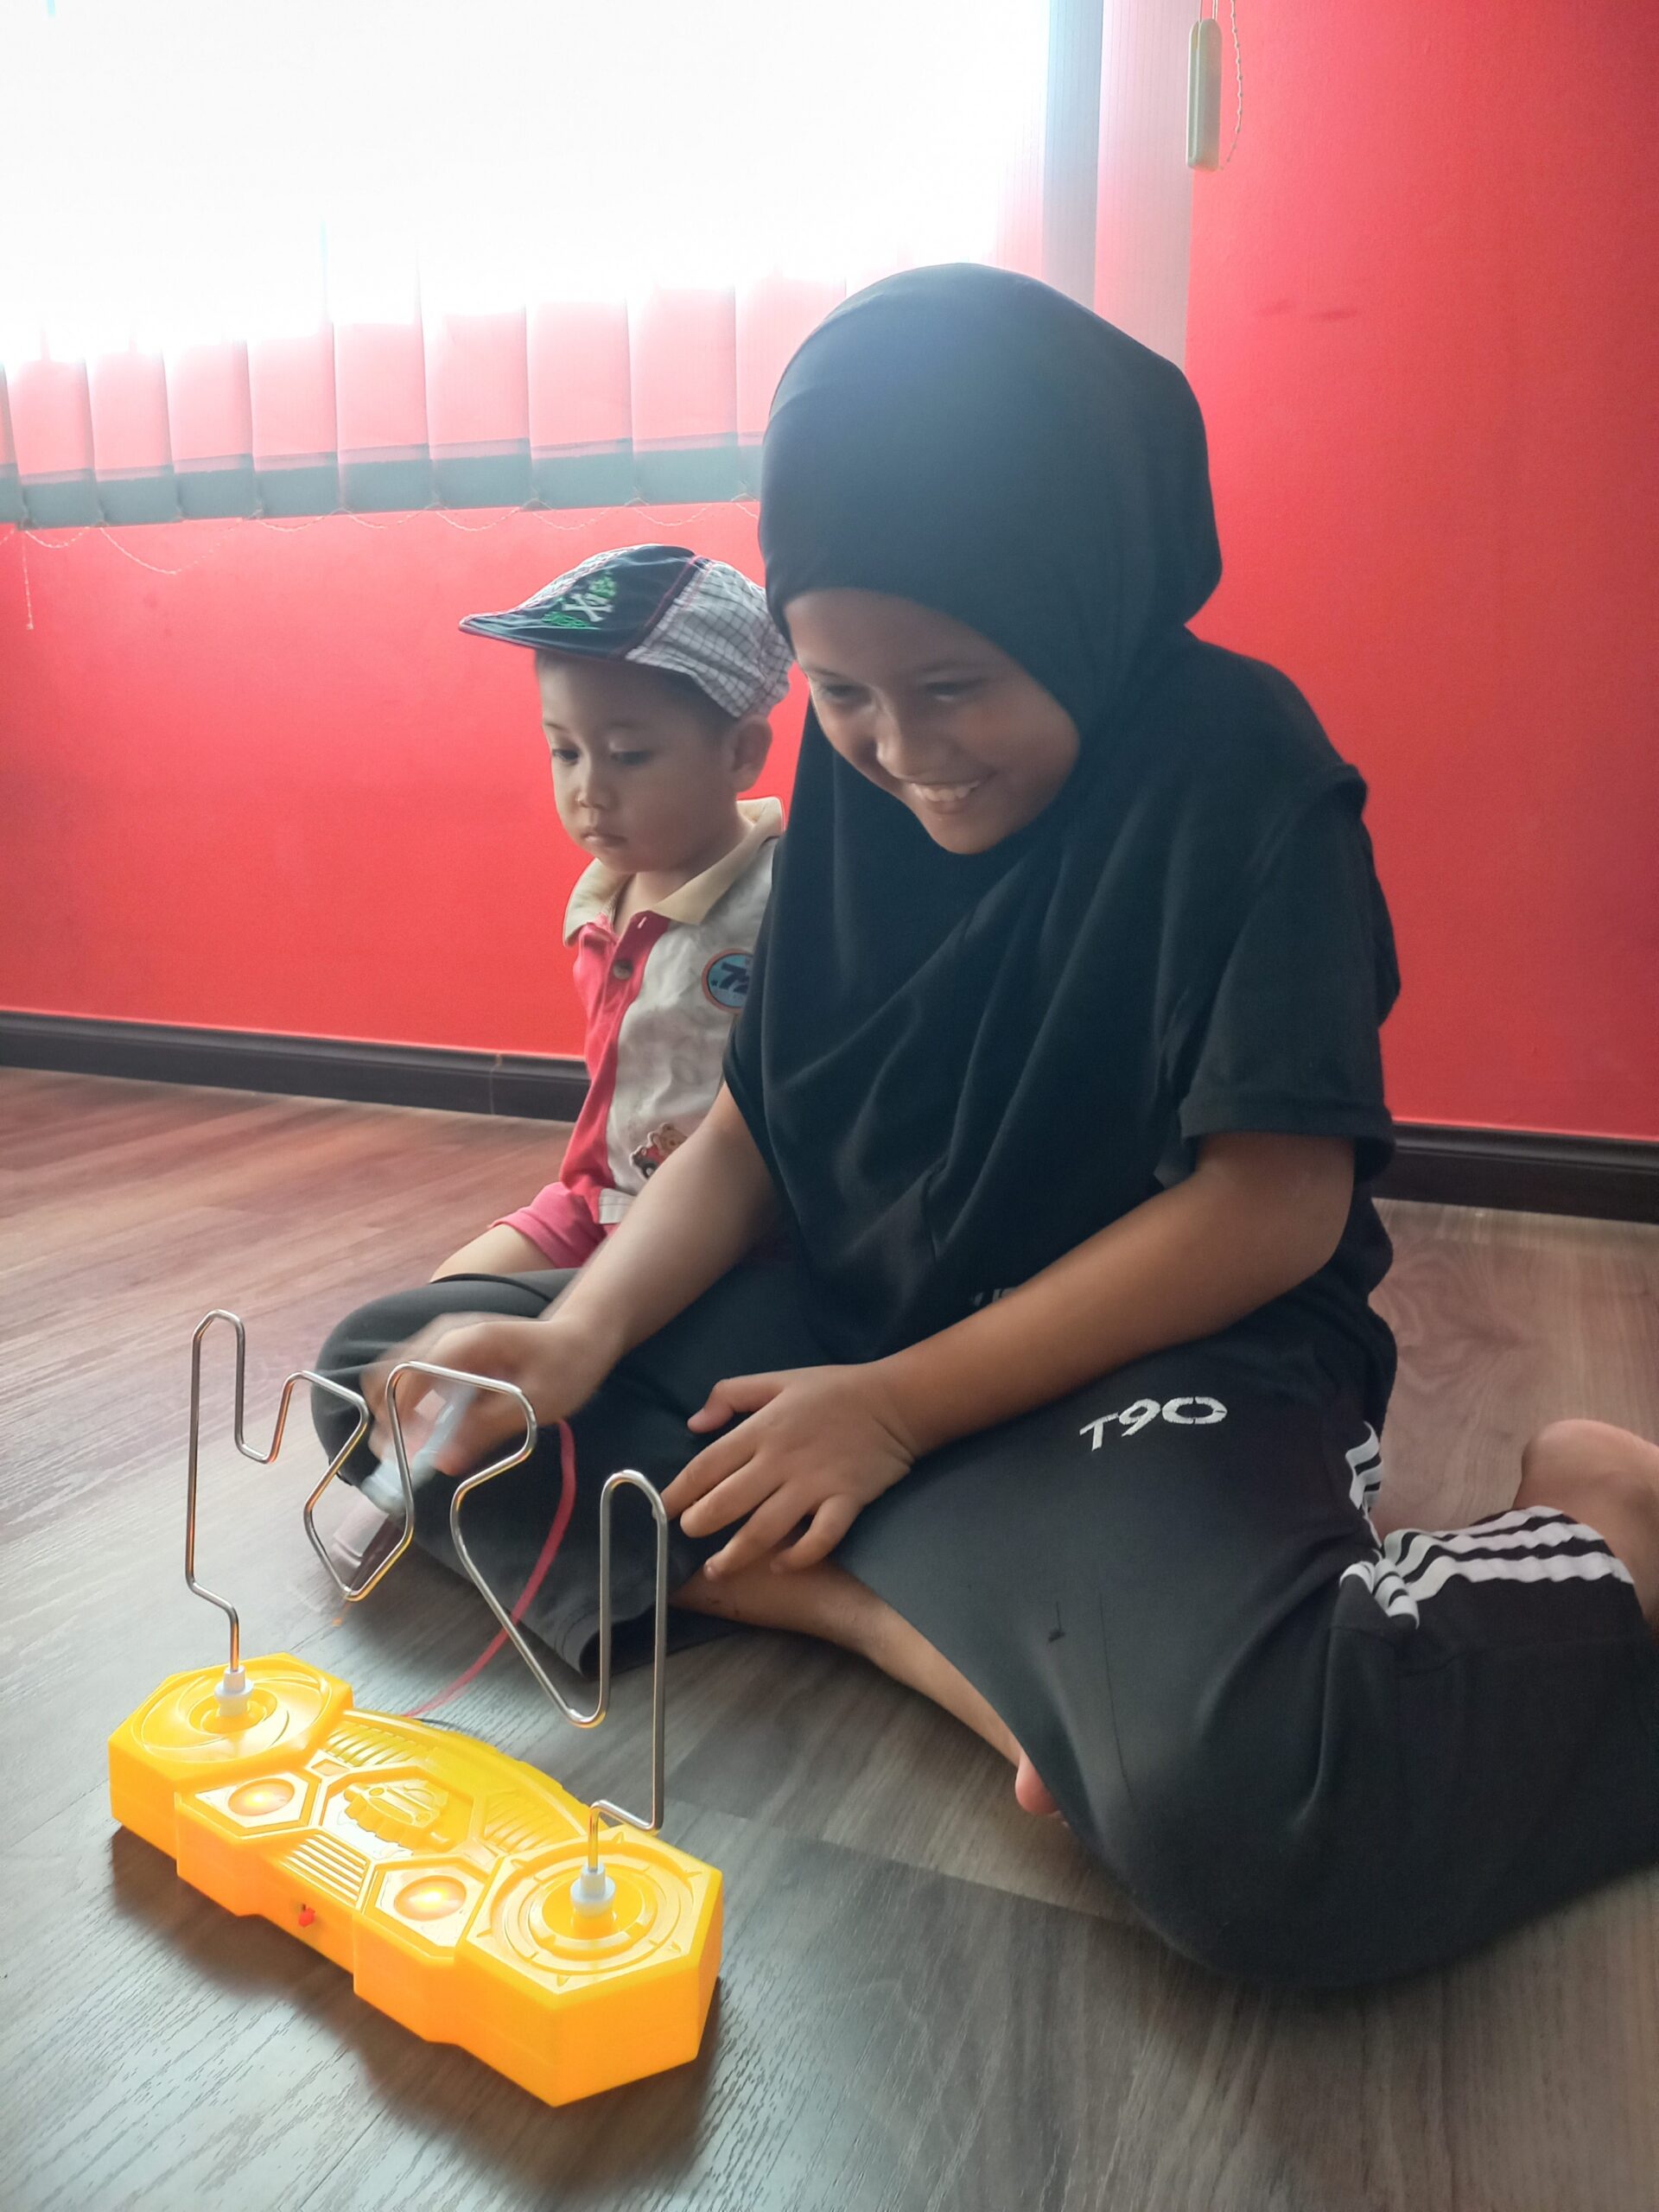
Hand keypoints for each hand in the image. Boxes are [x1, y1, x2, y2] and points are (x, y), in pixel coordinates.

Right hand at [362, 1312, 613, 1472]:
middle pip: (389, 1374)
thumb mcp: (533, 1403)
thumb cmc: (564, 1365)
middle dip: (388, 1419)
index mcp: (463, 1341)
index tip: (405, 1459)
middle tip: (404, 1459)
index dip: (399, 1421)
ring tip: (418, 1450)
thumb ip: (485, 1429)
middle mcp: (443, 1335)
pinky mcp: (447, 1353)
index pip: (407, 1378)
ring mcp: (443, 1341)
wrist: (581, 1336)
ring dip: (396, 1414)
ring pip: (396, 1376)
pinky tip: (433, 1432)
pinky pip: (414, 1378)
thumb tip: (441, 1463)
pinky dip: (411, 1406)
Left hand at [661, 1365, 917, 1578]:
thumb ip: (731, 1395)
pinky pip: (820, 1538)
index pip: (708, 1465)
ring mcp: (815, 1483)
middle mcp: (782, 1460)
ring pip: (766, 1528)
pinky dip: (799, 1556)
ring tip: (717, 1567)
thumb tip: (694, 1423)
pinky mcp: (846, 1500)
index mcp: (762, 1429)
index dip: (679, 1491)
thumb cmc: (832, 1390)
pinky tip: (780, 1567)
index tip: (662, 1510)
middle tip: (688, 1537)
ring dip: (737, 1553)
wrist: (895, 1401)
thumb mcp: (777, 1379)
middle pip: (729, 1501)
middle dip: (701, 1524)